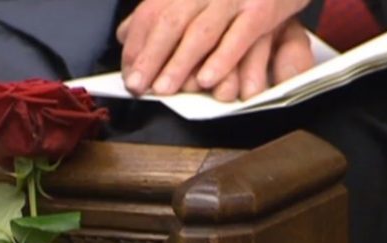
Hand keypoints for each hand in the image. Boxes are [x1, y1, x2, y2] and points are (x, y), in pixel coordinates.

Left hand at [117, 0, 309, 94]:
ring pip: (200, 32)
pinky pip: (239, 37)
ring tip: (164, 90)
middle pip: (169, 22)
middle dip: (150, 57)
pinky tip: (206, 80)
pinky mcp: (262, 8)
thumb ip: (162, 11)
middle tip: (137, 86)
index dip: (136, 46)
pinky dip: (221, 60)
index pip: (150, 14)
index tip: (128, 74)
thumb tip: (123, 36)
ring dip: (179, 64)